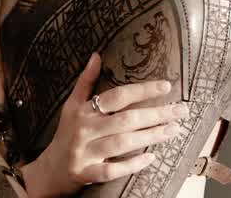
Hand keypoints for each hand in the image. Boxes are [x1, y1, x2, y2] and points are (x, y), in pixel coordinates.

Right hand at [21, 52, 184, 196]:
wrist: (49, 170)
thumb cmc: (67, 132)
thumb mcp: (72, 104)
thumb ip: (85, 81)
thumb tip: (96, 55)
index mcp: (84, 110)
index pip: (117, 96)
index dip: (142, 90)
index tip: (166, 85)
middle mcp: (86, 129)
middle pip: (126, 120)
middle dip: (156, 114)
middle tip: (181, 110)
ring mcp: (86, 153)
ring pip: (123, 143)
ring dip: (151, 136)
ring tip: (174, 129)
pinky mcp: (86, 174)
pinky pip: (111, 170)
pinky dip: (132, 164)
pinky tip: (151, 157)